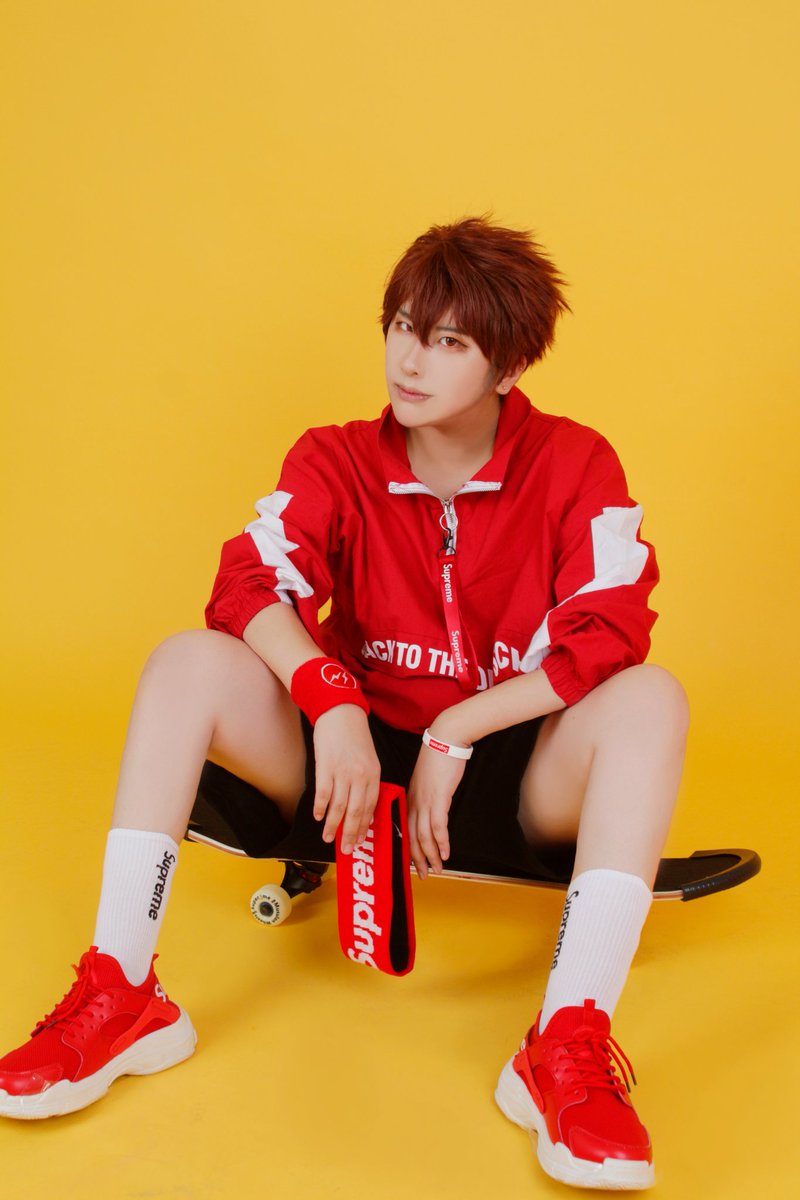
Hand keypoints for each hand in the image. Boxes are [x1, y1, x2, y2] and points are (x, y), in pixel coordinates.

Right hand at [312, 705, 380, 853]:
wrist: (341, 712)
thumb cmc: (355, 736)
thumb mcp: (369, 759)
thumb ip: (366, 782)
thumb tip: (360, 807)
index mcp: (374, 775)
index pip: (371, 808)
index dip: (364, 827)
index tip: (359, 841)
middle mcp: (361, 776)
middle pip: (356, 813)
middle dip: (350, 835)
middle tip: (346, 850)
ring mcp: (343, 772)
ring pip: (339, 808)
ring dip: (332, 826)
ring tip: (328, 838)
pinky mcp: (326, 766)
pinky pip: (324, 794)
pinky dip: (320, 808)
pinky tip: (317, 816)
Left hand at [407, 743, 466, 878]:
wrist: (445, 739)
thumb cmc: (438, 758)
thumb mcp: (426, 780)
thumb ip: (426, 796)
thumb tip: (431, 810)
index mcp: (410, 799)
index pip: (405, 830)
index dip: (409, 849)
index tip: (413, 863)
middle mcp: (415, 802)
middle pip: (411, 837)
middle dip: (418, 859)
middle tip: (423, 875)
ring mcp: (426, 801)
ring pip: (423, 835)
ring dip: (430, 855)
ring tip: (437, 869)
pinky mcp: (439, 798)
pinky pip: (437, 826)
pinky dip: (441, 842)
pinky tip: (445, 853)